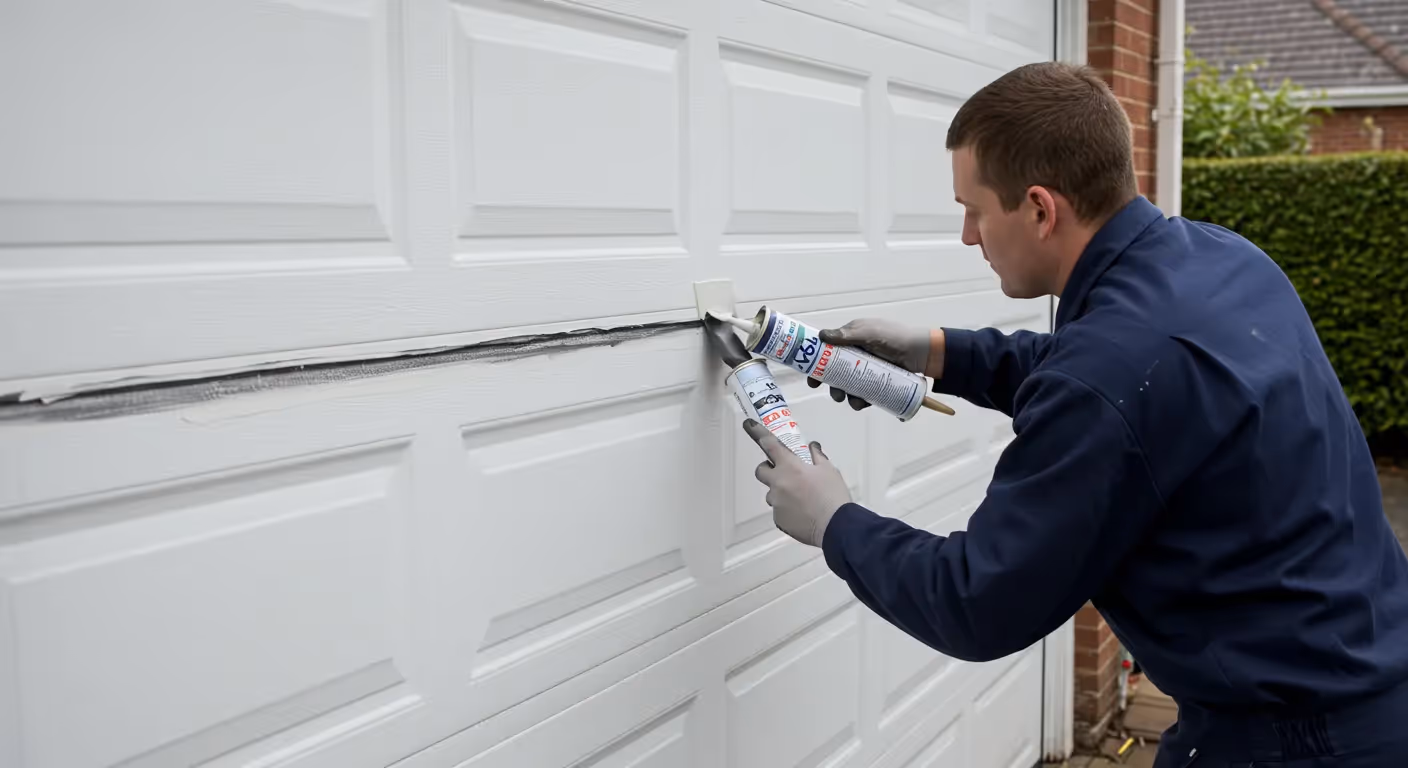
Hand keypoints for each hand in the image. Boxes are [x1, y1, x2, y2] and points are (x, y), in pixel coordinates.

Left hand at [743, 419, 852, 546]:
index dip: (757, 432)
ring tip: (802, 499)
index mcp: (790, 467)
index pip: (769, 444)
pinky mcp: (778, 519)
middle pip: (761, 470)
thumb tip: (812, 448)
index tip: (748, 424)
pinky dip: (787, 509)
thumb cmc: (833, 496)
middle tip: (785, 473)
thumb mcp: (829, 471)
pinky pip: (778, 510)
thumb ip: (817, 457)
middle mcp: (778, 483)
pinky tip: (803, 512)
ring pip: (772, 493)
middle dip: (769, 468)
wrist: (835, 527)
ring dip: (781, 491)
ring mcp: (776, 502)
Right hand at [806, 318, 936, 409]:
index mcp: (850, 340)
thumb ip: (846, 335)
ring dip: (846, 396)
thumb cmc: (894, 338)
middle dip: (833, 387)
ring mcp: (865, 370)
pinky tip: (863, 403)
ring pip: (848, 386)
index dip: (817, 366)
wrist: (920, 353)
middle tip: (836, 395)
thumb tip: (821, 336)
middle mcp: (855, 355)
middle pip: (835, 374)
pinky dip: (860, 401)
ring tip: (852, 401)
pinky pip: (863, 394)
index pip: (827, 353)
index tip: (812, 379)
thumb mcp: (868, 333)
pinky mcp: (876, 382)